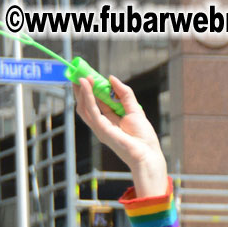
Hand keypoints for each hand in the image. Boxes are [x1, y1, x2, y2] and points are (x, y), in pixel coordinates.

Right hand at [74, 75, 167, 198]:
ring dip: (82, 91)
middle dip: (82, 89)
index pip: (98, 101)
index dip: (94, 87)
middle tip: (80, 73)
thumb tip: (111, 77)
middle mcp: (103, 124)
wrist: (147, 153)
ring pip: (84, 107)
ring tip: (82, 76)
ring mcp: (100, 127)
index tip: (92, 74)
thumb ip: (124, 93)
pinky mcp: (101, 129)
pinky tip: (86, 84)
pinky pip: (91, 110)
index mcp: (111, 119)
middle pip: (87, 104)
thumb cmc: (144, 137)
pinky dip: (87, 96)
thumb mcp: (134, 109)